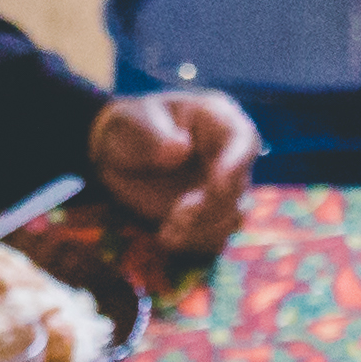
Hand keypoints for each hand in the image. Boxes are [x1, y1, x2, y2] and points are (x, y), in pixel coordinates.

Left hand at [87, 90, 257, 256]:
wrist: (116, 154)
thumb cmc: (129, 126)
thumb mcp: (132, 122)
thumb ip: (153, 134)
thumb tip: (179, 150)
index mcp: (217, 119)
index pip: (244, 140)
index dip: (236, 165)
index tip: (217, 188)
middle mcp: (228, 154)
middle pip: (240, 186)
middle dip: (210, 207)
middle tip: (176, 216)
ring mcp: (222, 187)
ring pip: (232, 217)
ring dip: (202, 230)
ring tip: (167, 232)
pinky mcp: (209, 215)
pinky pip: (216, 236)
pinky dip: (194, 242)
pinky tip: (166, 237)